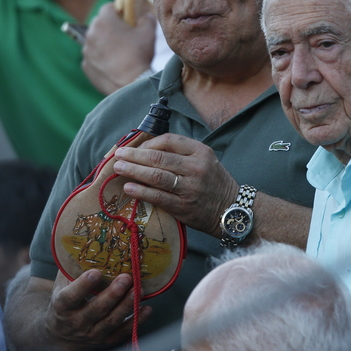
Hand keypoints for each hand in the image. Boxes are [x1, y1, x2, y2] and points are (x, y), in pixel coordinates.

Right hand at [47, 269, 151, 350]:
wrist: (60, 335)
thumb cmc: (64, 301)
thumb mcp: (61, 285)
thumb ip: (70, 267)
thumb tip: (82, 239)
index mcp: (62, 306)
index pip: (71, 297)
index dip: (83, 286)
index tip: (95, 272)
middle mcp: (77, 322)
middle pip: (96, 310)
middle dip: (113, 294)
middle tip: (126, 278)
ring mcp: (92, 333)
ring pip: (111, 321)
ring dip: (127, 305)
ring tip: (139, 290)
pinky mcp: (105, 340)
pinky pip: (122, 333)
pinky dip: (136, 322)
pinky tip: (146, 309)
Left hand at [81, 0, 156, 95]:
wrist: (130, 84)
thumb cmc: (138, 55)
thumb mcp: (149, 32)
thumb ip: (147, 18)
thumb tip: (145, 16)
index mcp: (104, 21)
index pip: (108, 7)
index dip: (118, 10)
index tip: (126, 17)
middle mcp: (91, 33)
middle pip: (99, 23)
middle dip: (109, 26)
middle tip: (123, 34)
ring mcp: (86, 50)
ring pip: (94, 41)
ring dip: (103, 42)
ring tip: (118, 52)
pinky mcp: (85, 65)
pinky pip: (93, 56)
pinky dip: (100, 58)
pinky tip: (112, 64)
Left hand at [114, 134, 238, 236]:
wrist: (232, 210)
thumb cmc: (214, 183)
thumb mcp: (205, 160)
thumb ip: (182, 154)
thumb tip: (147, 150)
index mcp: (201, 152)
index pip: (169, 141)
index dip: (148, 144)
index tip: (135, 147)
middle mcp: (196, 168)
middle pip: (159, 158)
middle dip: (135, 156)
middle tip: (119, 155)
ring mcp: (190, 188)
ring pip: (156, 176)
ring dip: (134, 171)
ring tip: (118, 168)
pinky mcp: (184, 207)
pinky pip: (158, 197)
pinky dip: (141, 192)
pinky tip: (128, 188)